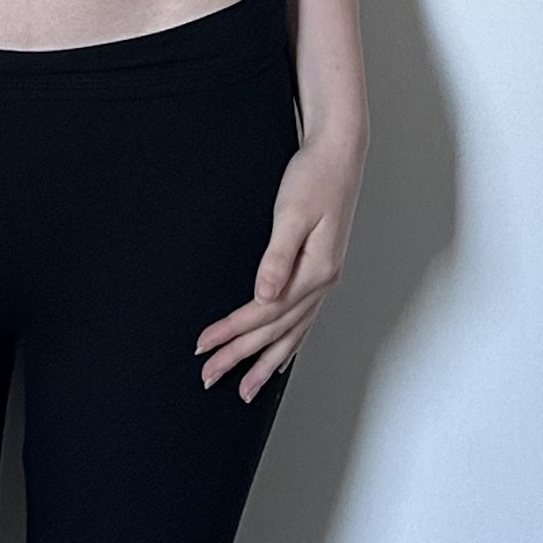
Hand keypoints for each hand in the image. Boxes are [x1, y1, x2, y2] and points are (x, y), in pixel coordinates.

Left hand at [196, 131, 362, 401]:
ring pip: (292, 333)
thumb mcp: (292, 213)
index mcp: (315, 271)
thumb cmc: (315, 176)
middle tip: (209, 377)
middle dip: (242, 357)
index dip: (232, 332)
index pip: (264, 313)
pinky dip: (290, 344)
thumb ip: (277, 256)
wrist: (339, 153)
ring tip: (246, 390)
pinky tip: (280, 359)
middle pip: (276, 331)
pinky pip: (303, 321)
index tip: (203, 346)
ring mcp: (324, 279)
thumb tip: (263, 296)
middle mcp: (322, 282)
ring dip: (267, 362)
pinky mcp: (320, 271)